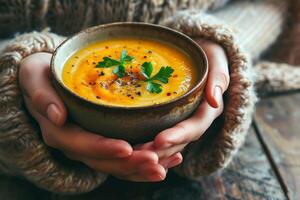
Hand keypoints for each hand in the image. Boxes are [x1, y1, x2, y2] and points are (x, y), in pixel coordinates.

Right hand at [19, 53, 179, 181]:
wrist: (48, 80)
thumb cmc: (42, 75)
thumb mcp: (34, 76)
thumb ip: (42, 95)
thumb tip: (56, 115)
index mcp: (59, 131)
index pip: (82, 144)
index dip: (104, 148)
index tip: (126, 148)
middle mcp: (76, 144)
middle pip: (104, 160)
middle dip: (130, 163)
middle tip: (156, 161)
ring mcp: (90, 146)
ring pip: (117, 164)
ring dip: (142, 168)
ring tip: (167, 165)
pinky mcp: (103, 143)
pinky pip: (123, 158)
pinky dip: (144, 161)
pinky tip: (168, 158)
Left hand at [137, 39, 229, 160]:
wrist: (199, 53)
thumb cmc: (207, 55)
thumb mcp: (217, 60)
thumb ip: (218, 79)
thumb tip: (214, 101)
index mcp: (208, 110)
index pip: (195, 127)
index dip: (178, 135)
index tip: (159, 141)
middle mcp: (196, 120)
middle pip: (180, 142)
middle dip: (160, 150)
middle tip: (138, 153)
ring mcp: (183, 121)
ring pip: (169, 144)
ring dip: (152, 151)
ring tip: (131, 153)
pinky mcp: (170, 119)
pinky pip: (160, 135)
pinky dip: (147, 143)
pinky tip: (130, 146)